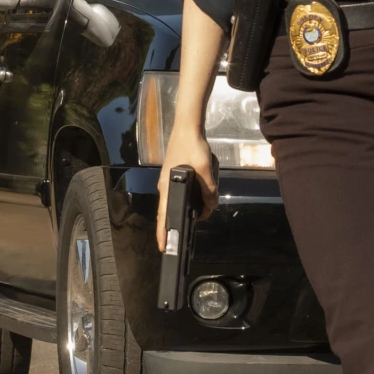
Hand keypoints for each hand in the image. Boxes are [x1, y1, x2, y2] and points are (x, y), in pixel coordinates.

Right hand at [154, 127, 217, 252]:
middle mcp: (165, 185)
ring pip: (178, 199)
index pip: (163, 216)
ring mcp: (169, 178)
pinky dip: (190, 196)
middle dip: (181, 220)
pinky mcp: (175, 171)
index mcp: (168, 187)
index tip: (163, 247)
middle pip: (169, 210)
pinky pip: (181, 190)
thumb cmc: (192, 147)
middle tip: (195, 225)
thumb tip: (211, 206)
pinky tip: (201, 196)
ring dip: (189, 206)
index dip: (162, 233)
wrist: (187, 126)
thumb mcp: (205, 170)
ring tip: (202, 211)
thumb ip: (208, 190)